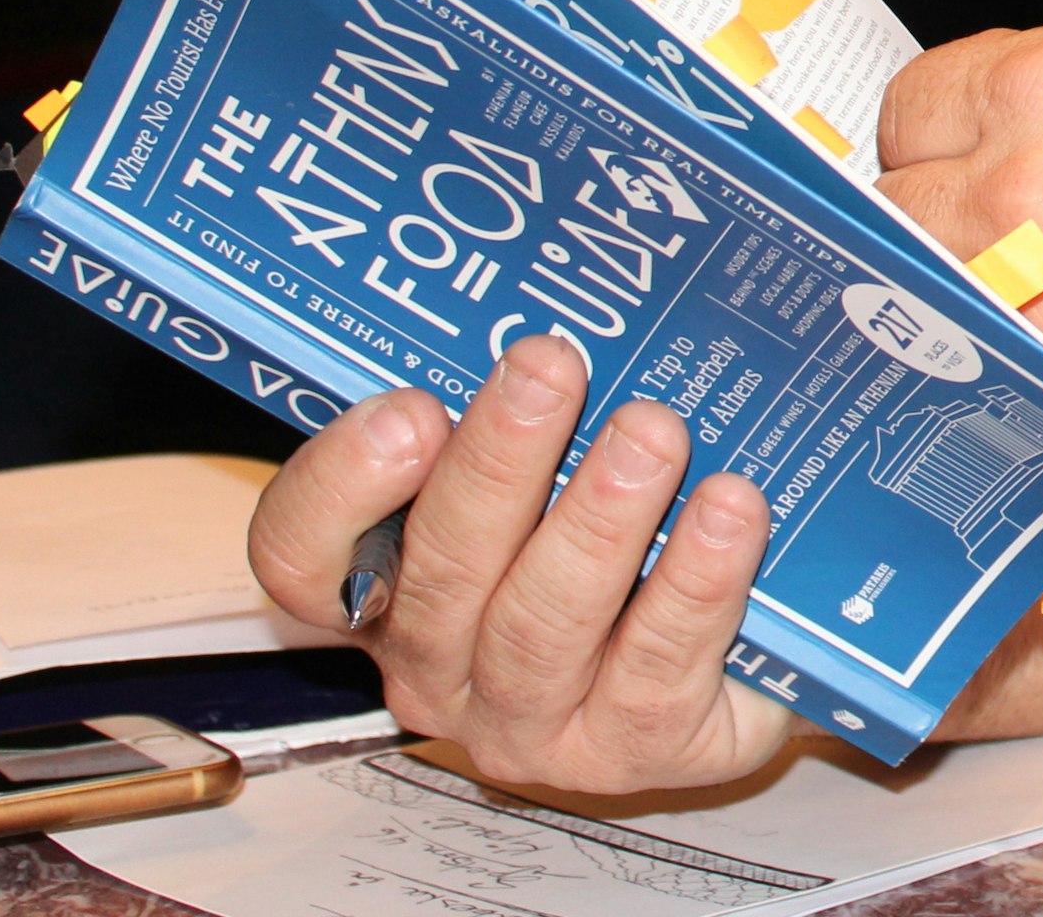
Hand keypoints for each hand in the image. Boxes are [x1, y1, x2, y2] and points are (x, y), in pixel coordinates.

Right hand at [246, 333, 797, 789]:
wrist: (741, 648)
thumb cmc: (627, 534)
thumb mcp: (554, 457)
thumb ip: (524, 398)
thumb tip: (555, 291)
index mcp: (391, 586)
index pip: (302, 556)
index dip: (340, 487)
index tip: (410, 409)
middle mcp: (442, 665)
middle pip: (441, 572)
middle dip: (499, 462)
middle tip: (553, 366)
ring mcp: (534, 722)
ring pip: (542, 625)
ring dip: (599, 520)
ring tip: (653, 432)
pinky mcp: (638, 751)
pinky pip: (655, 671)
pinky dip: (695, 585)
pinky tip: (731, 513)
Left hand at [876, 20, 1042, 490]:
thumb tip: (983, 136)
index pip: (910, 108)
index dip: (936, 149)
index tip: (958, 182)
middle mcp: (1025, 174)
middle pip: (896, 212)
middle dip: (938, 239)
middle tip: (1001, 269)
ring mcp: (1033, 291)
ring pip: (924, 311)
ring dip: (962, 325)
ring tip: (1037, 332)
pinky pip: (987, 391)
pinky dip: (1013, 395)